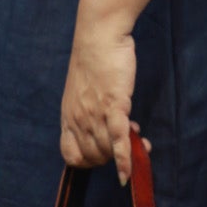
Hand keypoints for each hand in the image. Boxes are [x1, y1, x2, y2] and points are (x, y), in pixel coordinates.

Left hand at [60, 21, 142, 183]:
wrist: (99, 36)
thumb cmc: (94, 61)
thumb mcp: (83, 93)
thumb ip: (91, 114)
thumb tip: (109, 131)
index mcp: (68, 117)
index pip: (71, 156)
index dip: (88, 161)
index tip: (104, 152)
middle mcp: (78, 119)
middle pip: (92, 157)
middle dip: (111, 157)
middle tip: (126, 141)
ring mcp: (94, 114)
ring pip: (107, 151)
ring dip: (124, 153)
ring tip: (138, 138)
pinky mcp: (113, 105)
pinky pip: (118, 139)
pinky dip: (125, 158)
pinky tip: (130, 170)